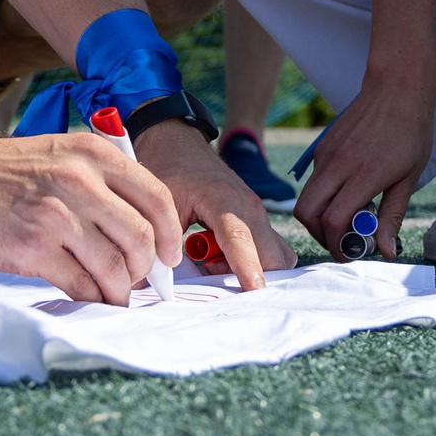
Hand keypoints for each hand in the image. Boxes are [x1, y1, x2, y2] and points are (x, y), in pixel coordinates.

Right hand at [0, 120, 180, 304]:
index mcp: (93, 154)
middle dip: (145, 269)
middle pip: (140, 237)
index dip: (170, 235)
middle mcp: (80, 181)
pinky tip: (87, 295)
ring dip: (119, 289)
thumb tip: (144, 234)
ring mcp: (56, 215)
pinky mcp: (32, 247)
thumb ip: (102, 184)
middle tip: (136, 281)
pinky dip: (91, 296)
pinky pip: (80, 283)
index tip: (168, 258)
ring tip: (111, 294)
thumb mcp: (61, 155)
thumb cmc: (5, 172)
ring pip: (113, 266)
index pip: (156, 198)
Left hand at [134, 120, 290, 285]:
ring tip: (212, 262)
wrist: (178, 143)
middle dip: (251, 278)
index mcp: (223, 200)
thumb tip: (160, 281)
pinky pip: (270, 250)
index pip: (241, 240)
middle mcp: (249, 208)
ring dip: (252, 270)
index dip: (248, 269)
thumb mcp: (158, 205)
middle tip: (210, 272)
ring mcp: (258, 213)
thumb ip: (162, 242)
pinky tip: (221, 256)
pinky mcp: (258, 219)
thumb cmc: (167, 170)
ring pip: (276, 256)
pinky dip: (253, 262)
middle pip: (272, 256)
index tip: (255, 292)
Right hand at [292, 76, 433, 259]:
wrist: (395, 89)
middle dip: (320, 235)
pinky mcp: (321, 148)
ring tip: (351, 216)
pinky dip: (324, 197)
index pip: (333, 221)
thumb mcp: (408, 179)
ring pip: (306, 198)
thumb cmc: (410, 134)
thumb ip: (391, 217)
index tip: (351, 253)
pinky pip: (313, 182)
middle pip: (306, 213)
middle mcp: (337, 165)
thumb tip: (386, 251)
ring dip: (321, 217)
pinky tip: (349, 193)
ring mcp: (325, 155)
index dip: (337, 245)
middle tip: (343, 239)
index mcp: (363, 175)